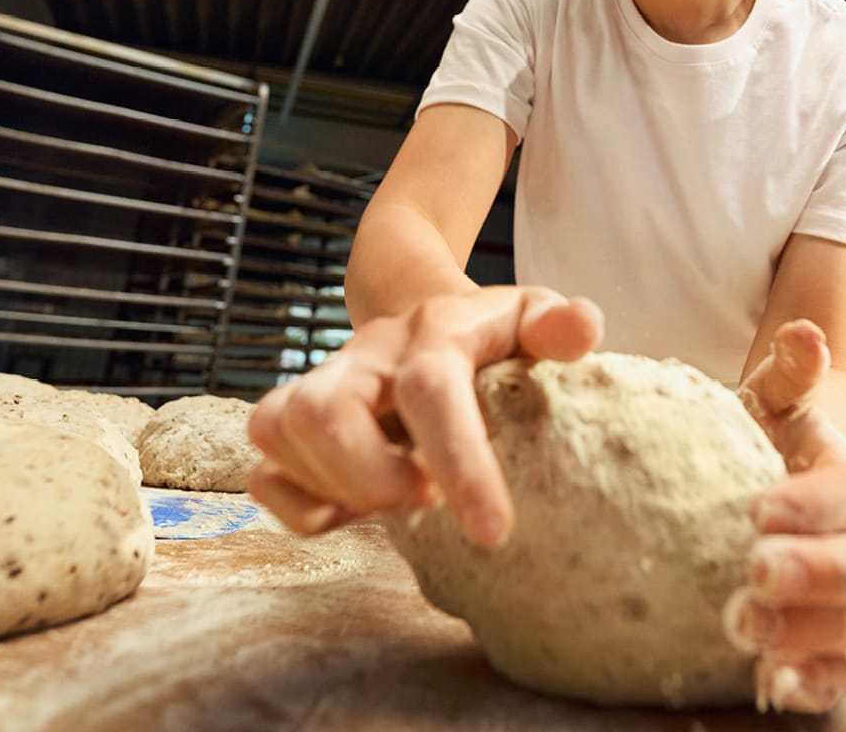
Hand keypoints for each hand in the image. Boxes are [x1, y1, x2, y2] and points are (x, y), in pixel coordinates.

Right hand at [246, 286, 601, 546]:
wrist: (423, 312)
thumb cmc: (491, 335)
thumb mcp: (534, 320)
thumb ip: (560, 326)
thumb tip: (582, 329)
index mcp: (433, 333)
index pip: (430, 390)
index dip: (458, 463)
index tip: (493, 532)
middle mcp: (366, 355)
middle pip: (322, 410)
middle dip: (369, 478)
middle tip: (423, 503)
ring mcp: (321, 384)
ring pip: (279, 431)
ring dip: (335, 488)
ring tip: (395, 502)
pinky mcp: (293, 424)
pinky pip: (263, 472)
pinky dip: (299, 507)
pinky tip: (352, 511)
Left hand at [726, 320, 845, 713]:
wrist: (753, 478)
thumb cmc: (755, 436)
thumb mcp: (768, 398)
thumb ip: (787, 371)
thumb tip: (804, 334)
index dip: (812, 505)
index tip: (756, 511)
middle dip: (815, 575)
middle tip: (754, 573)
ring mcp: (845, 602)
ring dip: (808, 633)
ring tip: (743, 627)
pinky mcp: (821, 646)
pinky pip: (835, 675)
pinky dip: (813, 685)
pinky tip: (772, 686)